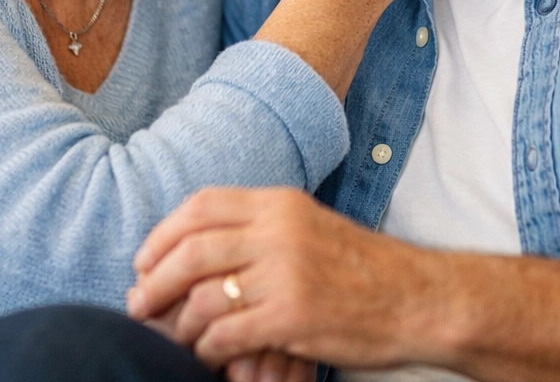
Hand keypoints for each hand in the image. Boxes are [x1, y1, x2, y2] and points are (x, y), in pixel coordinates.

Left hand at [128, 189, 559, 381]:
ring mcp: (285, 272)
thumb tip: (196, 248)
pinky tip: (211, 356)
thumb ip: (260, 228)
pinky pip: (225, 333)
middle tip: (140, 305)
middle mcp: (279, 230)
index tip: (145, 261)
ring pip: (201, 297)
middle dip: (154, 281)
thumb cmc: (363, 269)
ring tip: (174, 338)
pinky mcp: (292, 316)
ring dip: (178, 324)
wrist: (419, 298)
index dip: (163, 234)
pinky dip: (207, 349)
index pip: (201, 205)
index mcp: (280, 202)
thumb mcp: (309, 227)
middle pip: (191, 250)